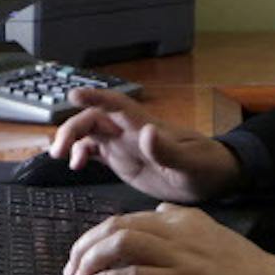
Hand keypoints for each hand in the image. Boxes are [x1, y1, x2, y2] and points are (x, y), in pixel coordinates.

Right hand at [48, 87, 241, 203]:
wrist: (216, 179)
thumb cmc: (208, 166)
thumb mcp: (191, 162)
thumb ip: (168, 150)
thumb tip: (146, 132)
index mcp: (146, 127)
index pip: (117, 105)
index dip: (96, 97)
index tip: (74, 94)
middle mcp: (131, 133)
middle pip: (94, 119)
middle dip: (72, 128)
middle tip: (58, 150)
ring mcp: (127, 146)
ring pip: (91, 133)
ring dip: (72, 140)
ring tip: (60, 157)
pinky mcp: (125, 161)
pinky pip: (97, 151)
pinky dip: (81, 154)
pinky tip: (76, 166)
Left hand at [64, 204, 274, 274]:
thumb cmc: (248, 271)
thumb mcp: (214, 235)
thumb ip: (184, 225)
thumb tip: (157, 215)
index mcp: (185, 218)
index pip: (131, 217)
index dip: (100, 234)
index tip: (86, 252)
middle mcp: (178, 230)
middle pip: (117, 225)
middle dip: (85, 245)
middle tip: (72, 266)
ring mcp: (178, 256)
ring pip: (119, 243)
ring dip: (89, 260)